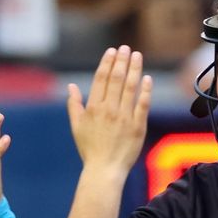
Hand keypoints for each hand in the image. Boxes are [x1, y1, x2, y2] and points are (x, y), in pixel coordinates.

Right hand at [67, 45, 150, 176]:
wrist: (105, 170)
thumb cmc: (90, 149)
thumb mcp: (77, 126)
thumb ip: (74, 105)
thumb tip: (70, 86)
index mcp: (93, 108)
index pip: (101, 79)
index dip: (107, 63)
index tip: (112, 51)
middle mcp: (109, 110)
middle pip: (116, 79)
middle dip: (121, 61)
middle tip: (126, 48)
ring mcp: (124, 117)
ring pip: (130, 88)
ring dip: (134, 69)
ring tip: (137, 56)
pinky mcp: (138, 126)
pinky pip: (143, 104)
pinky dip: (145, 90)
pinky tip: (147, 78)